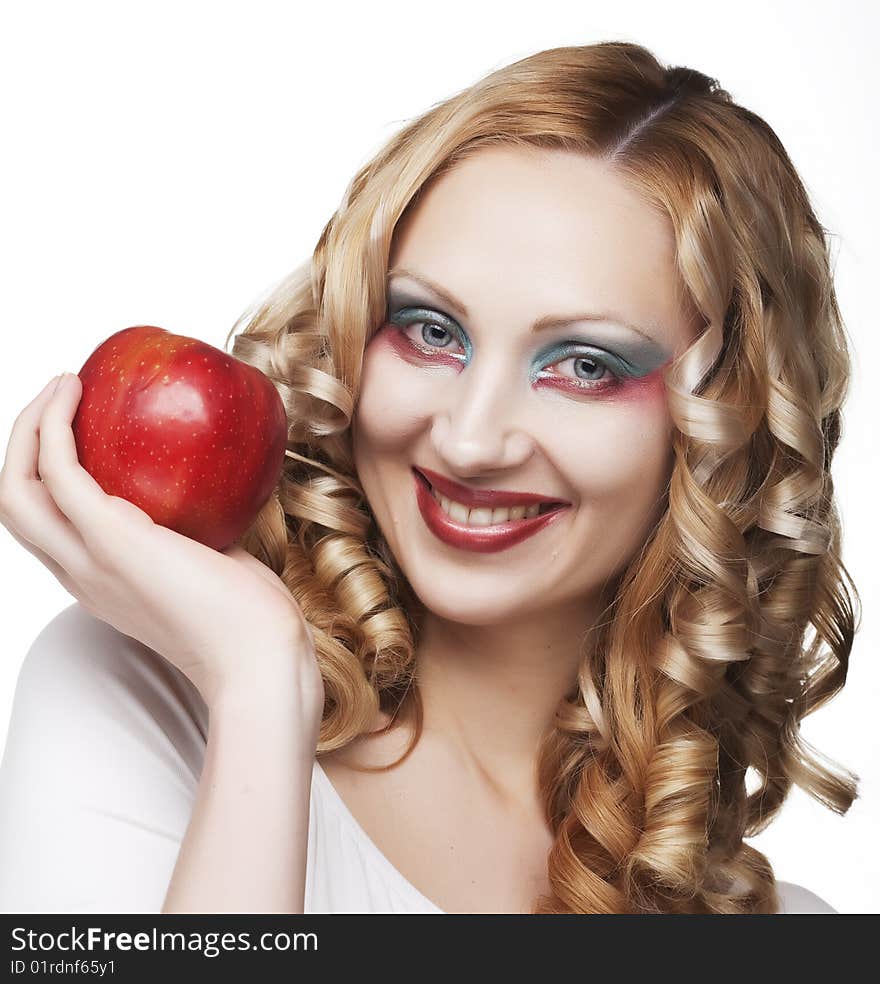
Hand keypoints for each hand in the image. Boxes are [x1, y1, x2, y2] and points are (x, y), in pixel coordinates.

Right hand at [0, 372, 324, 714]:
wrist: (260, 658)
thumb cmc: (251, 619)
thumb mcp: (209, 566)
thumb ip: (194, 534)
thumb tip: (216, 492)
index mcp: (99, 584)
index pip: (45, 528)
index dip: (44, 476)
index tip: (76, 431)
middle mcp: (80, 575)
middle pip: (15, 503)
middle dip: (22, 443)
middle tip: (57, 396)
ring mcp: (90, 559)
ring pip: (17, 486)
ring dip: (28, 427)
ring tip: (60, 384)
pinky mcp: (112, 539)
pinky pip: (60, 470)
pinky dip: (55, 426)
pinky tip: (76, 391)